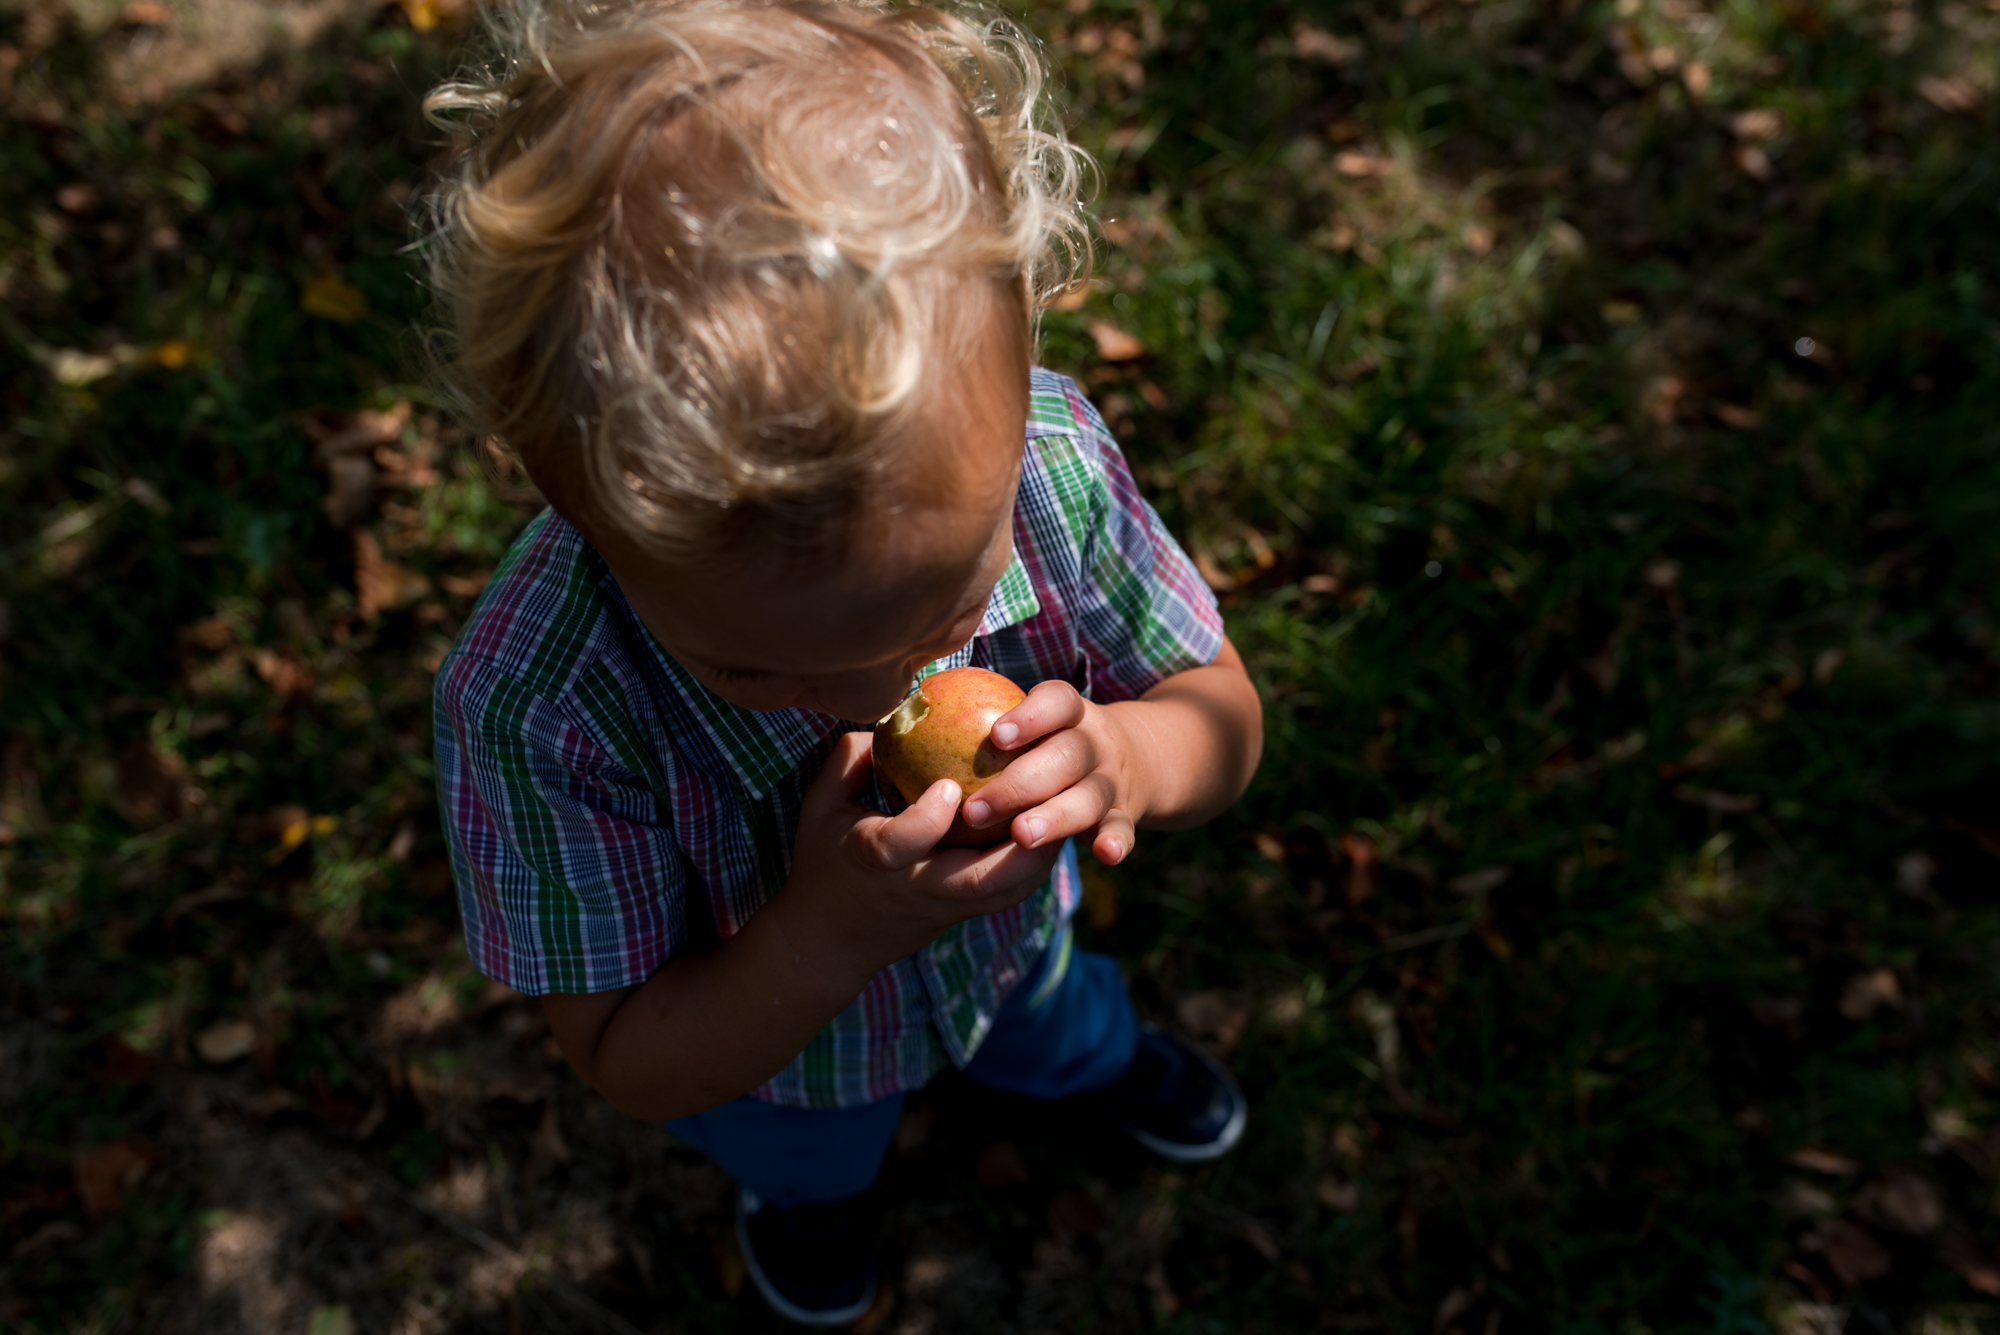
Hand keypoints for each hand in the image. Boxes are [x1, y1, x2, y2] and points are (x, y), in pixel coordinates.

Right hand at [776, 732, 1063, 986]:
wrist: (830, 941)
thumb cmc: (823, 859)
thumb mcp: (820, 805)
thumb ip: (852, 758)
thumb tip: (896, 713)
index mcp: (871, 861)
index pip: (900, 846)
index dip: (927, 820)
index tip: (949, 786)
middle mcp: (915, 889)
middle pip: (979, 883)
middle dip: (1022, 846)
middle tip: (1050, 795)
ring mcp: (943, 907)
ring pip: (1005, 892)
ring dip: (1040, 853)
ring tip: (1064, 804)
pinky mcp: (962, 915)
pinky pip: (1008, 892)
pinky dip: (1035, 860)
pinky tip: (1052, 821)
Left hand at [956, 680, 1151, 866]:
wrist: (1128, 759)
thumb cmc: (1046, 741)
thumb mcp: (1032, 720)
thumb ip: (973, 720)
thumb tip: (896, 715)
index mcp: (1068, 713)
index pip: (1057, 701)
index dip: (1031, 716)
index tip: (995, 736)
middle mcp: (1094, 742)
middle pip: (1068, 755)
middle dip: (1023, 783)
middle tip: (976, 811)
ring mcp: (1111, 780)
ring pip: (1090, 798)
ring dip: (1057, 817)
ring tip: (1022, 836)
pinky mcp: (1121, 816)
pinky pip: (1121, 830)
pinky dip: (1116, 841)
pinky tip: (1105, 855)